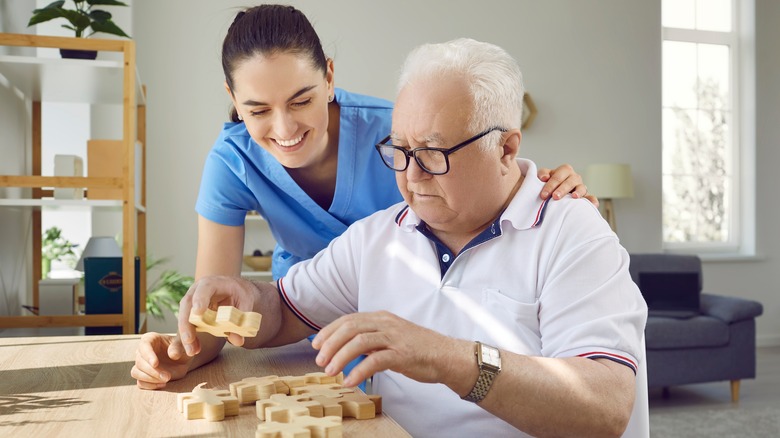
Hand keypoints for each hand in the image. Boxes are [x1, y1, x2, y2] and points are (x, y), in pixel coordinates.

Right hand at [131, 332, 192, 389]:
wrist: (183, 361)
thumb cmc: (183, 349)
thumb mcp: (184, 346)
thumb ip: (179, 348)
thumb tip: (173, 355)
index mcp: (151, 339)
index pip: (144, 345)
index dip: (148, 355)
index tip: (155, 364)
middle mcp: (143, 351)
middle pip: (139, 362)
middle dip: (153, 371)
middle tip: (167, 377)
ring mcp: (141, 364)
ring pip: (136, 372)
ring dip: (150, 379)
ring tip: (166, 380)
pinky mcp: (143, 375)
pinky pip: (140, 383)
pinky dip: (150, 385)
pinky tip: (163, 384)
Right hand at [178, 275, 259, 356]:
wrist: (234, 289)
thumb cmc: (239, 293)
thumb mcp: (246, 303)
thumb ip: (242, 320)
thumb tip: (237, 340)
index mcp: (213, 283)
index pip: (205, 288)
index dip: (200, 299)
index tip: (198, 312)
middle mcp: (198, 290)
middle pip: (187, 304)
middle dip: (186, 323)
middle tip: (189, 339)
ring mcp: (192, 301)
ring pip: (184, 316)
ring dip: (186, 334)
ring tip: (192, 351)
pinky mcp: (191, 313)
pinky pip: (188, 324)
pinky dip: (190, 337)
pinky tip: (194, 349)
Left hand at [311, 311, 460, 387]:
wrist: (446, 356)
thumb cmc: (418, 349)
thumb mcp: (390, 338)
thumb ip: (371, 340)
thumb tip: (347, 348)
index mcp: (381, 318)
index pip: (349, 319)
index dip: (329, 331)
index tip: (316, 345)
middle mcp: (386, 323)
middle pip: (350, 328)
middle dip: (331, 344)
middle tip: (320, 360)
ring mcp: (394, 337)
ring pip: (359, 342)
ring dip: (340, 357)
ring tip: (331, 371)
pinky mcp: (403, 354)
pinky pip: (375, 361)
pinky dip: (359, 371)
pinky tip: (350, 381)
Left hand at [537, 164, 598, 206]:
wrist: (554, 190)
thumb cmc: (548, 182)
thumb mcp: (544, 176)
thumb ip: (542, 174)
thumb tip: (544, 178)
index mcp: (565, 170)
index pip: (558, 176)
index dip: (550, 185)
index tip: (543, 195)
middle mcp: (574, 177)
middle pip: (569, 182)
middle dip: (562, 189)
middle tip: (555, 197)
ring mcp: (581, 186)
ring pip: (581, 188)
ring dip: (578, 192)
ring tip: (574, 197)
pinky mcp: (585, 196)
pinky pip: (591, 197)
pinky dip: (592, 200)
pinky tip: (593, 205)